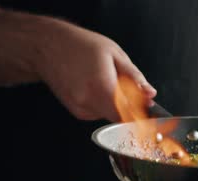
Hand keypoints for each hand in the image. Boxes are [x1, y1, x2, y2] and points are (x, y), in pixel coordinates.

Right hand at [34, 19, 155, 121]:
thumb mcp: (115, 54)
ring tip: (105, 81)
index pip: (128, 114)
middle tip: (131, 91)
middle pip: (120, 117)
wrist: (46, 46)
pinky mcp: (76, 111)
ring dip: (116, 104)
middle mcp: (88, 101)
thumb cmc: (80, 46)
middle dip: (131, 108)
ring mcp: (80, 108)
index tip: (150, 114)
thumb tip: (150, 94)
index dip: (142, 116)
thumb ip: (134, 77)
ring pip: (110, 115)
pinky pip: (99, 113)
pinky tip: (94, 87)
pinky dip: (103, 104)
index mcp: (101, 87)